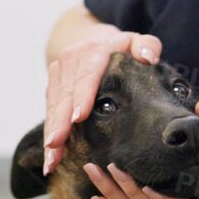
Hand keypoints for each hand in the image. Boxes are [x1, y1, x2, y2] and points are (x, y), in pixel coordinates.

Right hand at [45, 23, 162, 174]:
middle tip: (56, 144)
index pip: (86, 75)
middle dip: (59, 122)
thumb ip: (146, 46)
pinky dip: (49, 134)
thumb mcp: (135, 42)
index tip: (78, 117)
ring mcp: (58, 75)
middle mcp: (70, 61)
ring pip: (53, 107)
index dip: (82, 96)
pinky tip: (50, 155)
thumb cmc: (120, 48)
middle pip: (65, 95)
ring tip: (51, 158)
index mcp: (92, 51)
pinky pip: (49, 112)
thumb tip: (150, 58)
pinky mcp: (52, 87)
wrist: (92, 40)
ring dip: (51, 133)